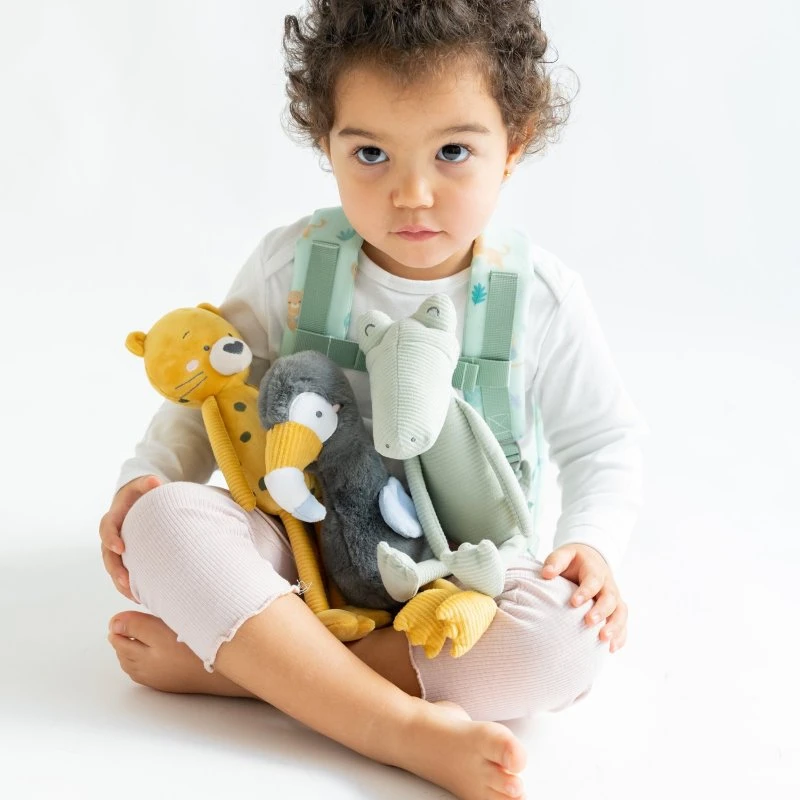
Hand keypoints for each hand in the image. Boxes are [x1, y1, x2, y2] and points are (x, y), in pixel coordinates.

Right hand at [99, 475, 160, 601]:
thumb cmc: (141, 492)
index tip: (120, 548)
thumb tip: (155, 482)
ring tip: (134, 596)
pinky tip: (141, 597)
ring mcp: (115, 548)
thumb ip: (148, 483)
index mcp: (113, 518)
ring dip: (121, 583)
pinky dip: (128, 585)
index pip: (107, 528)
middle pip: (107, 556)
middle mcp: (111, 536)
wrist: (138, 501)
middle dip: (115, 570)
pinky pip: (122, 573)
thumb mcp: (143, 484)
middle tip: (126, 582)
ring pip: (113, 569)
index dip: (111, 538)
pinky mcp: (123, 557)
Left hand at [541, 543, 626, 652]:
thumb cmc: (573, 561)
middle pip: (611, 597)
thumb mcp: (564, 555)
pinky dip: (620, 636)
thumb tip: (546, 573)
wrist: (590, 560)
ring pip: (621, 612)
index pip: (594, 580)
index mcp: (595, 570)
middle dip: (602, 611)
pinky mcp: (616, 610)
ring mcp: (614, 598)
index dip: (586, 591)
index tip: (574, 602)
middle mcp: (608, 584)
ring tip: (604, 640)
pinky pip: (622, 623)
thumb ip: (556, 561)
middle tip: (589, 622)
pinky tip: (611, 648)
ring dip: (615, 626)